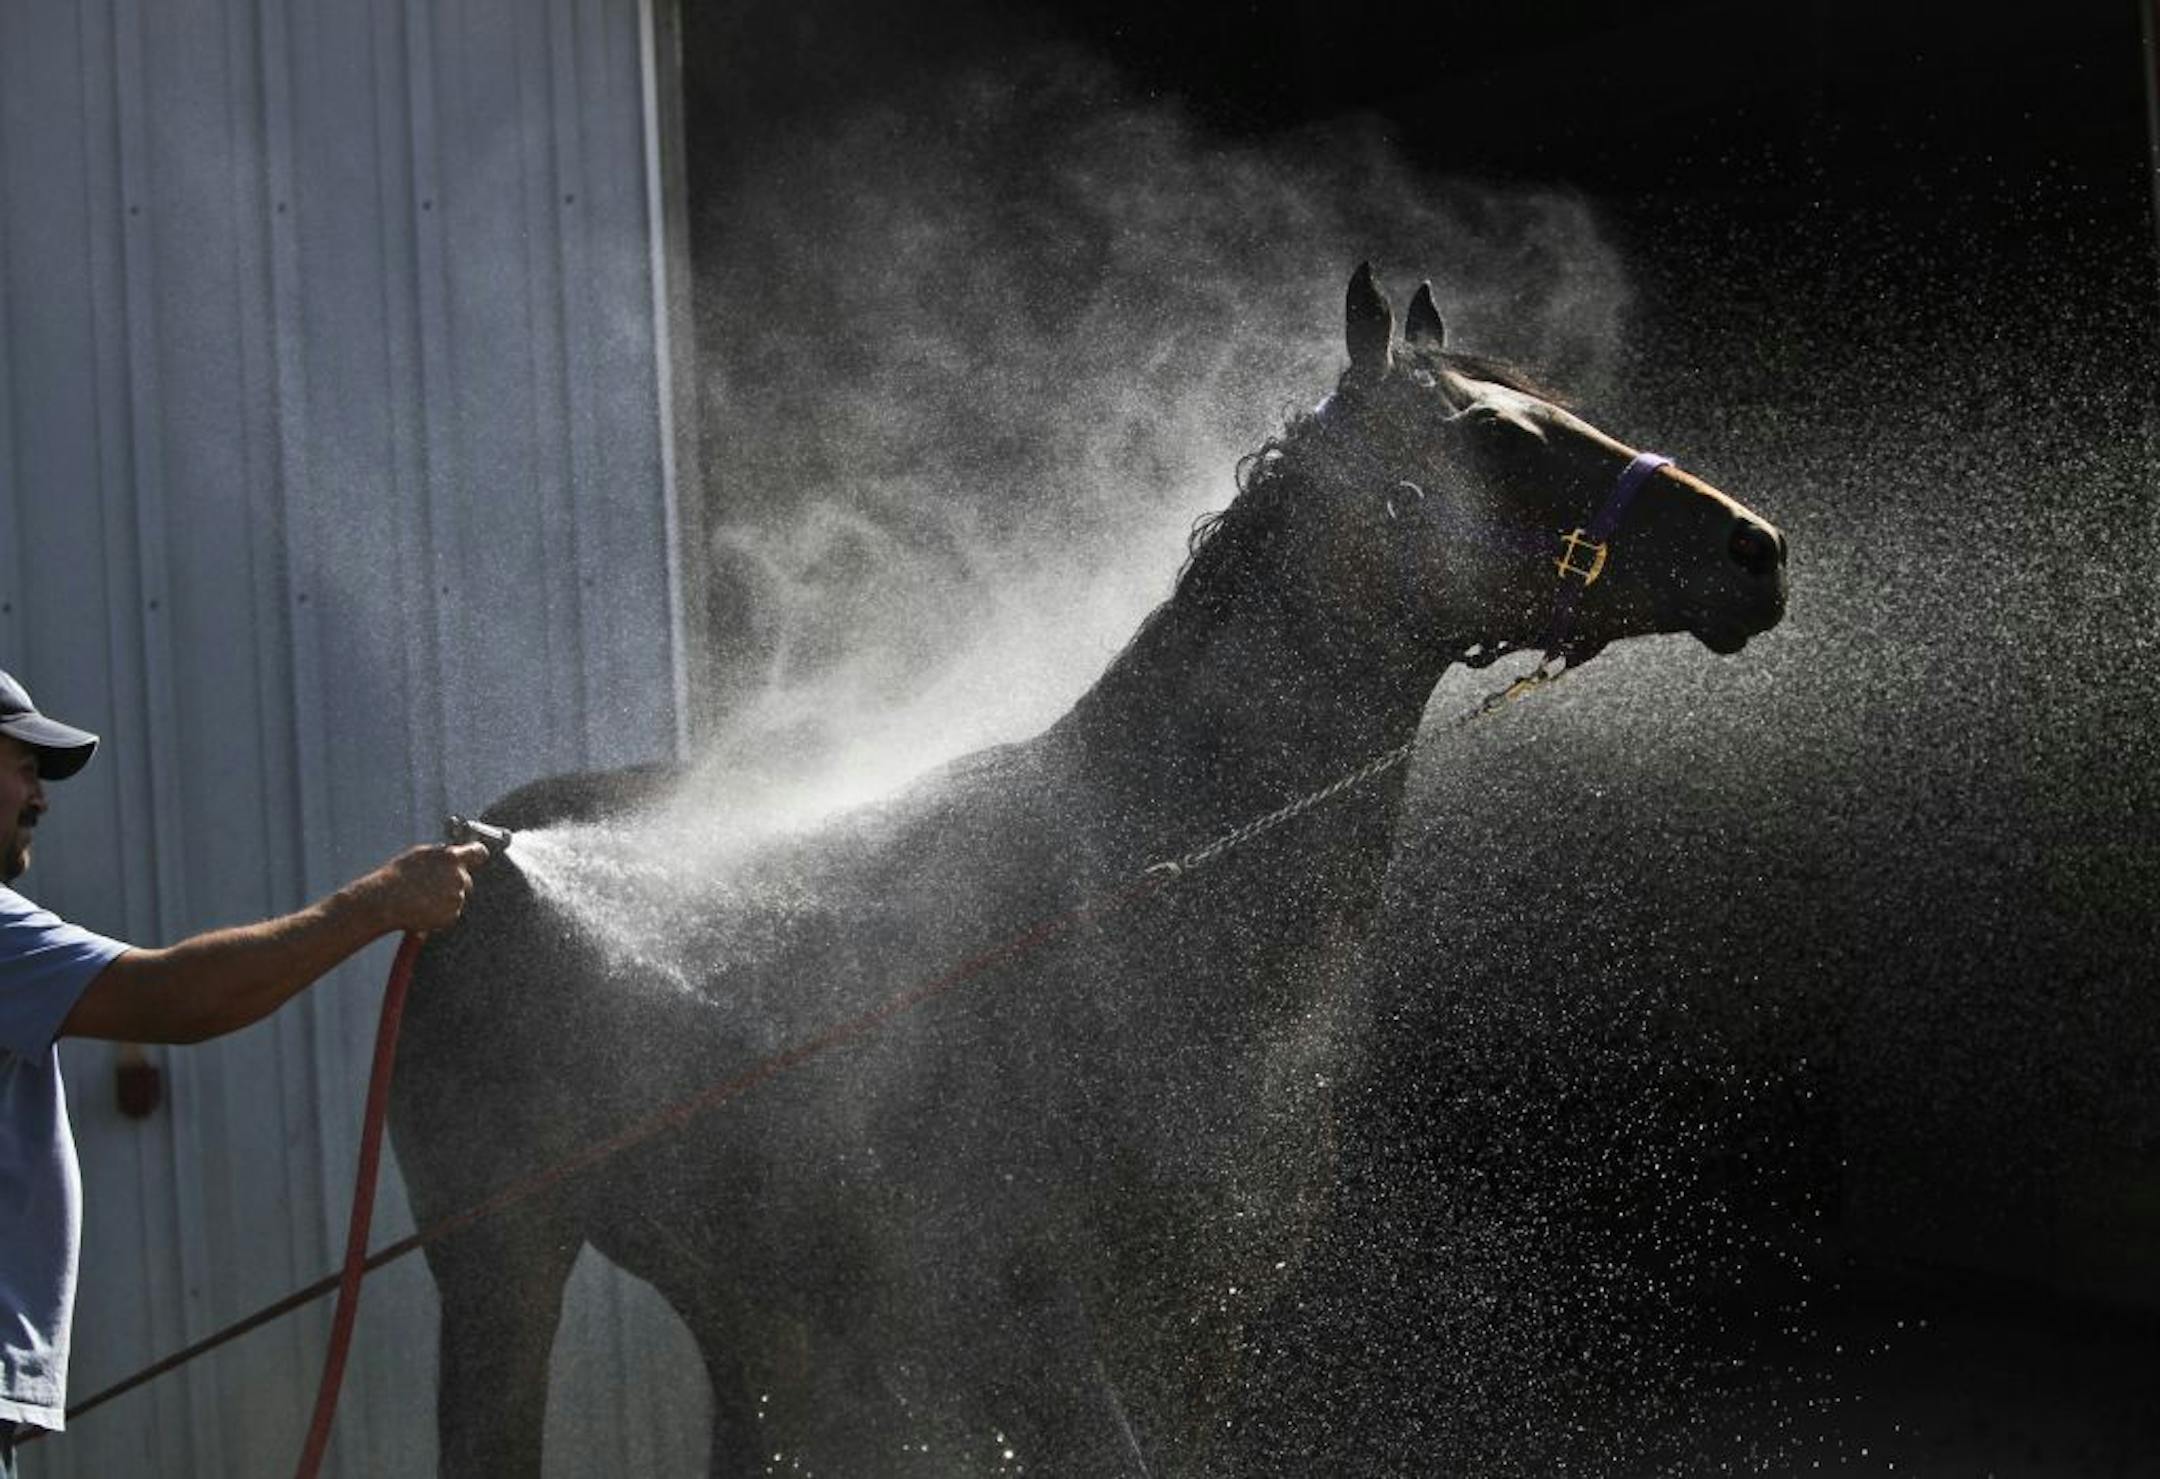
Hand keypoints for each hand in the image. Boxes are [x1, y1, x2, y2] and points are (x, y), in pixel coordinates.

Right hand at [367, 841, 491, 934]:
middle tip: (432, 887)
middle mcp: (458, 876)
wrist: (386, 901)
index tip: (476, 858)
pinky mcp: (452, 915)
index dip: (477, 856)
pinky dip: (440, 914)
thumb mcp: (420, 855)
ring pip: (456, 897)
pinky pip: (451, 913)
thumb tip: (453, 854)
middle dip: (455, 884)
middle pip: (467, 880)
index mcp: (451, 858)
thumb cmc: (397, 877)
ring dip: (445, 899)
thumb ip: (441, 856)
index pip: (478, 853)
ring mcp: (457, 897)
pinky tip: (423, 909)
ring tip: (421, 899)